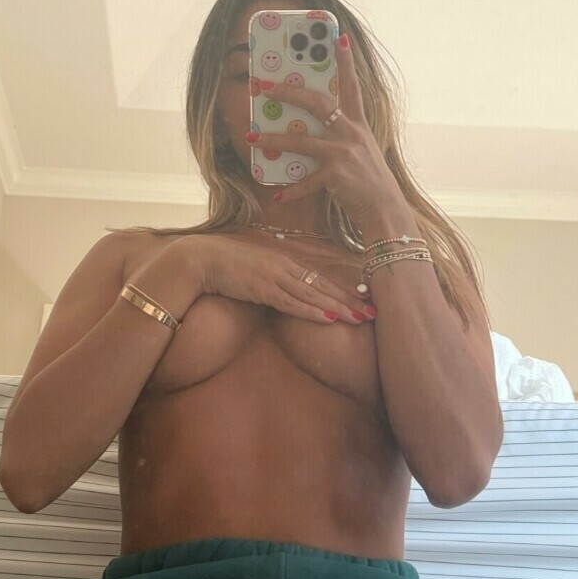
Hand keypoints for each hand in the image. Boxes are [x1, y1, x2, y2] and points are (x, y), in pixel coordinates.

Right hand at [190, 233, 372, 324]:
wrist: (202, 260)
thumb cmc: (226, 265)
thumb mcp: (256, 270)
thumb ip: (274, 279)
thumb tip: (286, 292)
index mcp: (286, 262)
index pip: (322, 279)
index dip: (345, 290)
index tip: (365, 299)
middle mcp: (285, 268)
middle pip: (324, 287)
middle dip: (351, 301)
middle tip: (375, 312)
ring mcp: (275, 278)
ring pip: (314, 295)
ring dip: (338, 308)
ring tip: (361, 318)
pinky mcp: (262, 289)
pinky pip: (292, 303)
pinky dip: (311, 311)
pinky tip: (328, 319)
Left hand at [247, 34, 404, 224]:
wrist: (385, 209)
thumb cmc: (368, 179)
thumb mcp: (360, 150)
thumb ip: (339, 135)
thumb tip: (305, 127)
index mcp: (358, 124)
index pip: (351, 86)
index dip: (345, 61)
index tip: (337, 37)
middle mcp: (352, 133)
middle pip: (318, 103)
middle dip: (288, 92)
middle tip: (263, 85)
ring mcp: (344, 153)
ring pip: (301, 141)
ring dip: (273, 139)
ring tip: (250, 137)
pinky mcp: (337, 176)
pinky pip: (306, 181)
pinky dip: (292, 190)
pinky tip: (278, 195)